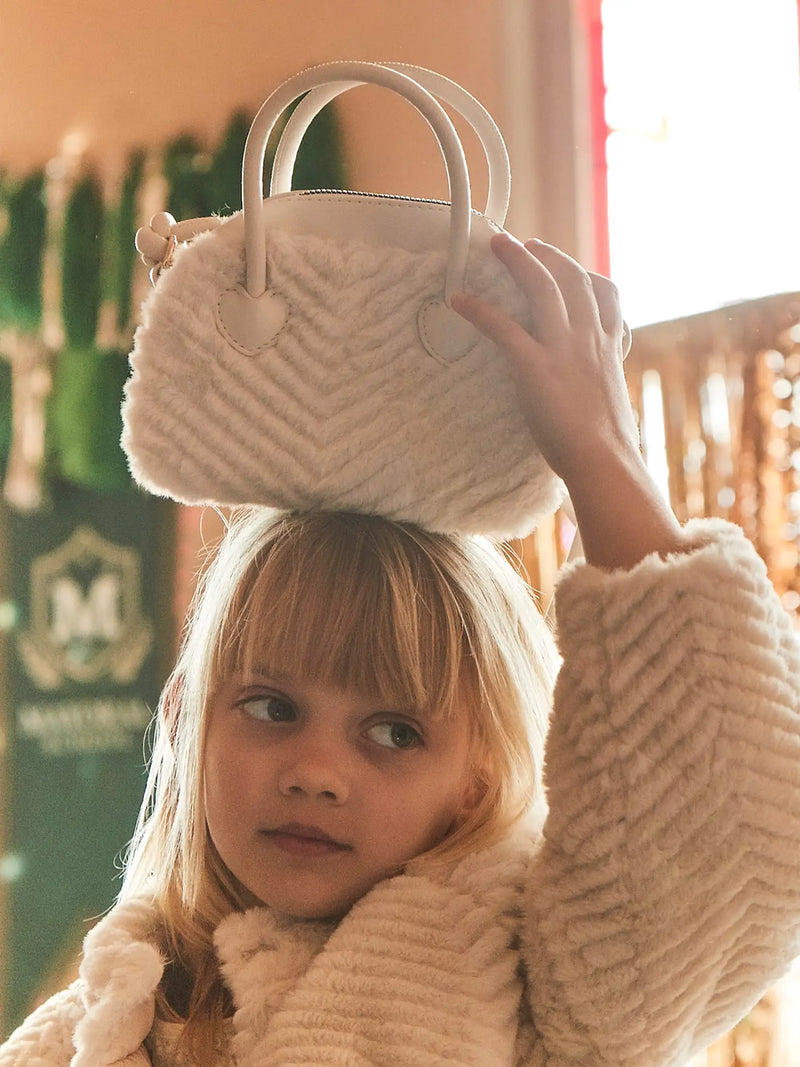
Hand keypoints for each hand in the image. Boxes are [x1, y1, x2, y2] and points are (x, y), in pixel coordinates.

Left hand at [451, 233, 687, 568]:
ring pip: (542, 287)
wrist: (604, 460)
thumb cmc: (608, 446)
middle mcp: (589, 339)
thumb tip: (594, 395)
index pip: (607, 296)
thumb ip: (601, 388)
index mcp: (609, 349)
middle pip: (572, 279)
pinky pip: (503, 327)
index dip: (586, 275)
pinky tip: (459, 300)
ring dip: (518, 261)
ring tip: (498, 245)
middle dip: (548, 256)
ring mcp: (563, 349)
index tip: (571, 266)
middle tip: (527, 244)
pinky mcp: (535, 365)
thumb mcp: (612, 405)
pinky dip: (479, 309)